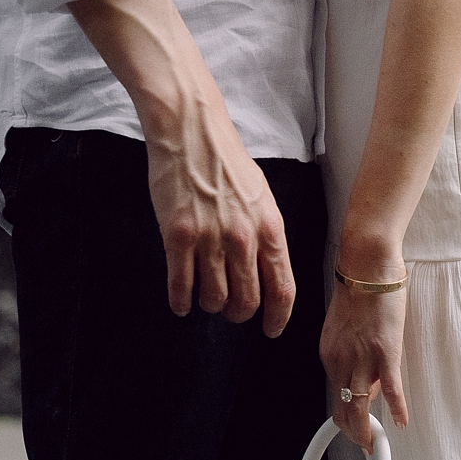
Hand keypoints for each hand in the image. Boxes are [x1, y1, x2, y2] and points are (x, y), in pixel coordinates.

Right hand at [144, 84, 296, 335]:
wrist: (191, 129)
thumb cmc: (226, 161)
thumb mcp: (262, 197)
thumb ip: (265, 235)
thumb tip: (267, 271)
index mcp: (270, 228)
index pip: (282, 289)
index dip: (278, 318)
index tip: (271, 330)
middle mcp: (243, 238)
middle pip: (247, 301)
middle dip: (239, 314)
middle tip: (231, 311)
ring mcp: (209, 238)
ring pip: (214, 298)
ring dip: (210, 305)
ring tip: (205, 296)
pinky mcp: (178, 236)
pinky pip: (181, 285)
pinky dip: (181, 301)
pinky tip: (181, 303)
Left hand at [319, 274, 410, 451]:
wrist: (367, 266)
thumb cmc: (360, 291)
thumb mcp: (346, 329)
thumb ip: (353, 356)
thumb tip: (369, 380)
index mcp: (330, 354)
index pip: (336, 396)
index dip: (347, 415)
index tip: (355, 429)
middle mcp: (341, 360)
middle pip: (343, 408)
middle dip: (353, 433)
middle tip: (366, 446)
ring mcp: (363, 357)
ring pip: (359, 405)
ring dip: (367, 431)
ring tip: (375, 446)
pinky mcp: (385, 351)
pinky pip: (391, 388)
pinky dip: (396, 409)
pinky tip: (401, 422)